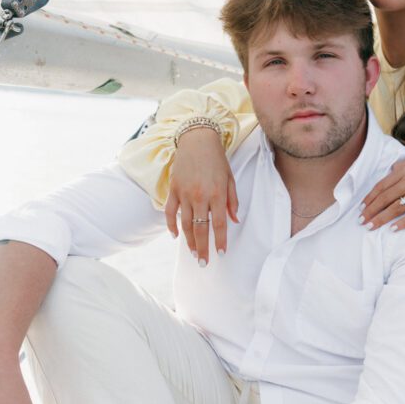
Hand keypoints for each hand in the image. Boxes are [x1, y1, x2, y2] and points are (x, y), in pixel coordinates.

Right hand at [164, 128, 238, 264]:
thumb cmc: (217, 160)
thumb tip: (234, 221)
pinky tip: (175, 236)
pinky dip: (171, 225)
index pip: (219, 224)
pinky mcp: (173, 189)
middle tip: (204, 263)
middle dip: (203, 248)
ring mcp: (184, 193)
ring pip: (185, 223)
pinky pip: (170, 212)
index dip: (220, 240)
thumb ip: (233, 201)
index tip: (221, 253)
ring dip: (189, 241)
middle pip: (200, 228)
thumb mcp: (230, 179)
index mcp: (217, 194)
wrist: (197, 140)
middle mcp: (200, 196)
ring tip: (193, 254)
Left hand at [360, 158, 404, 230]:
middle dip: (371, 211)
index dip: (369, 198)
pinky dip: (403, 223)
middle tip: (361, 221)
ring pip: (396, 208)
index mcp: (404, 170)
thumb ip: (401, 165)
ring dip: (381, 219)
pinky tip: (393, 230)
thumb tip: (388, 171)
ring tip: (370, 227)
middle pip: (385, 198)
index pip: (381, 186)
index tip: (361, 208)